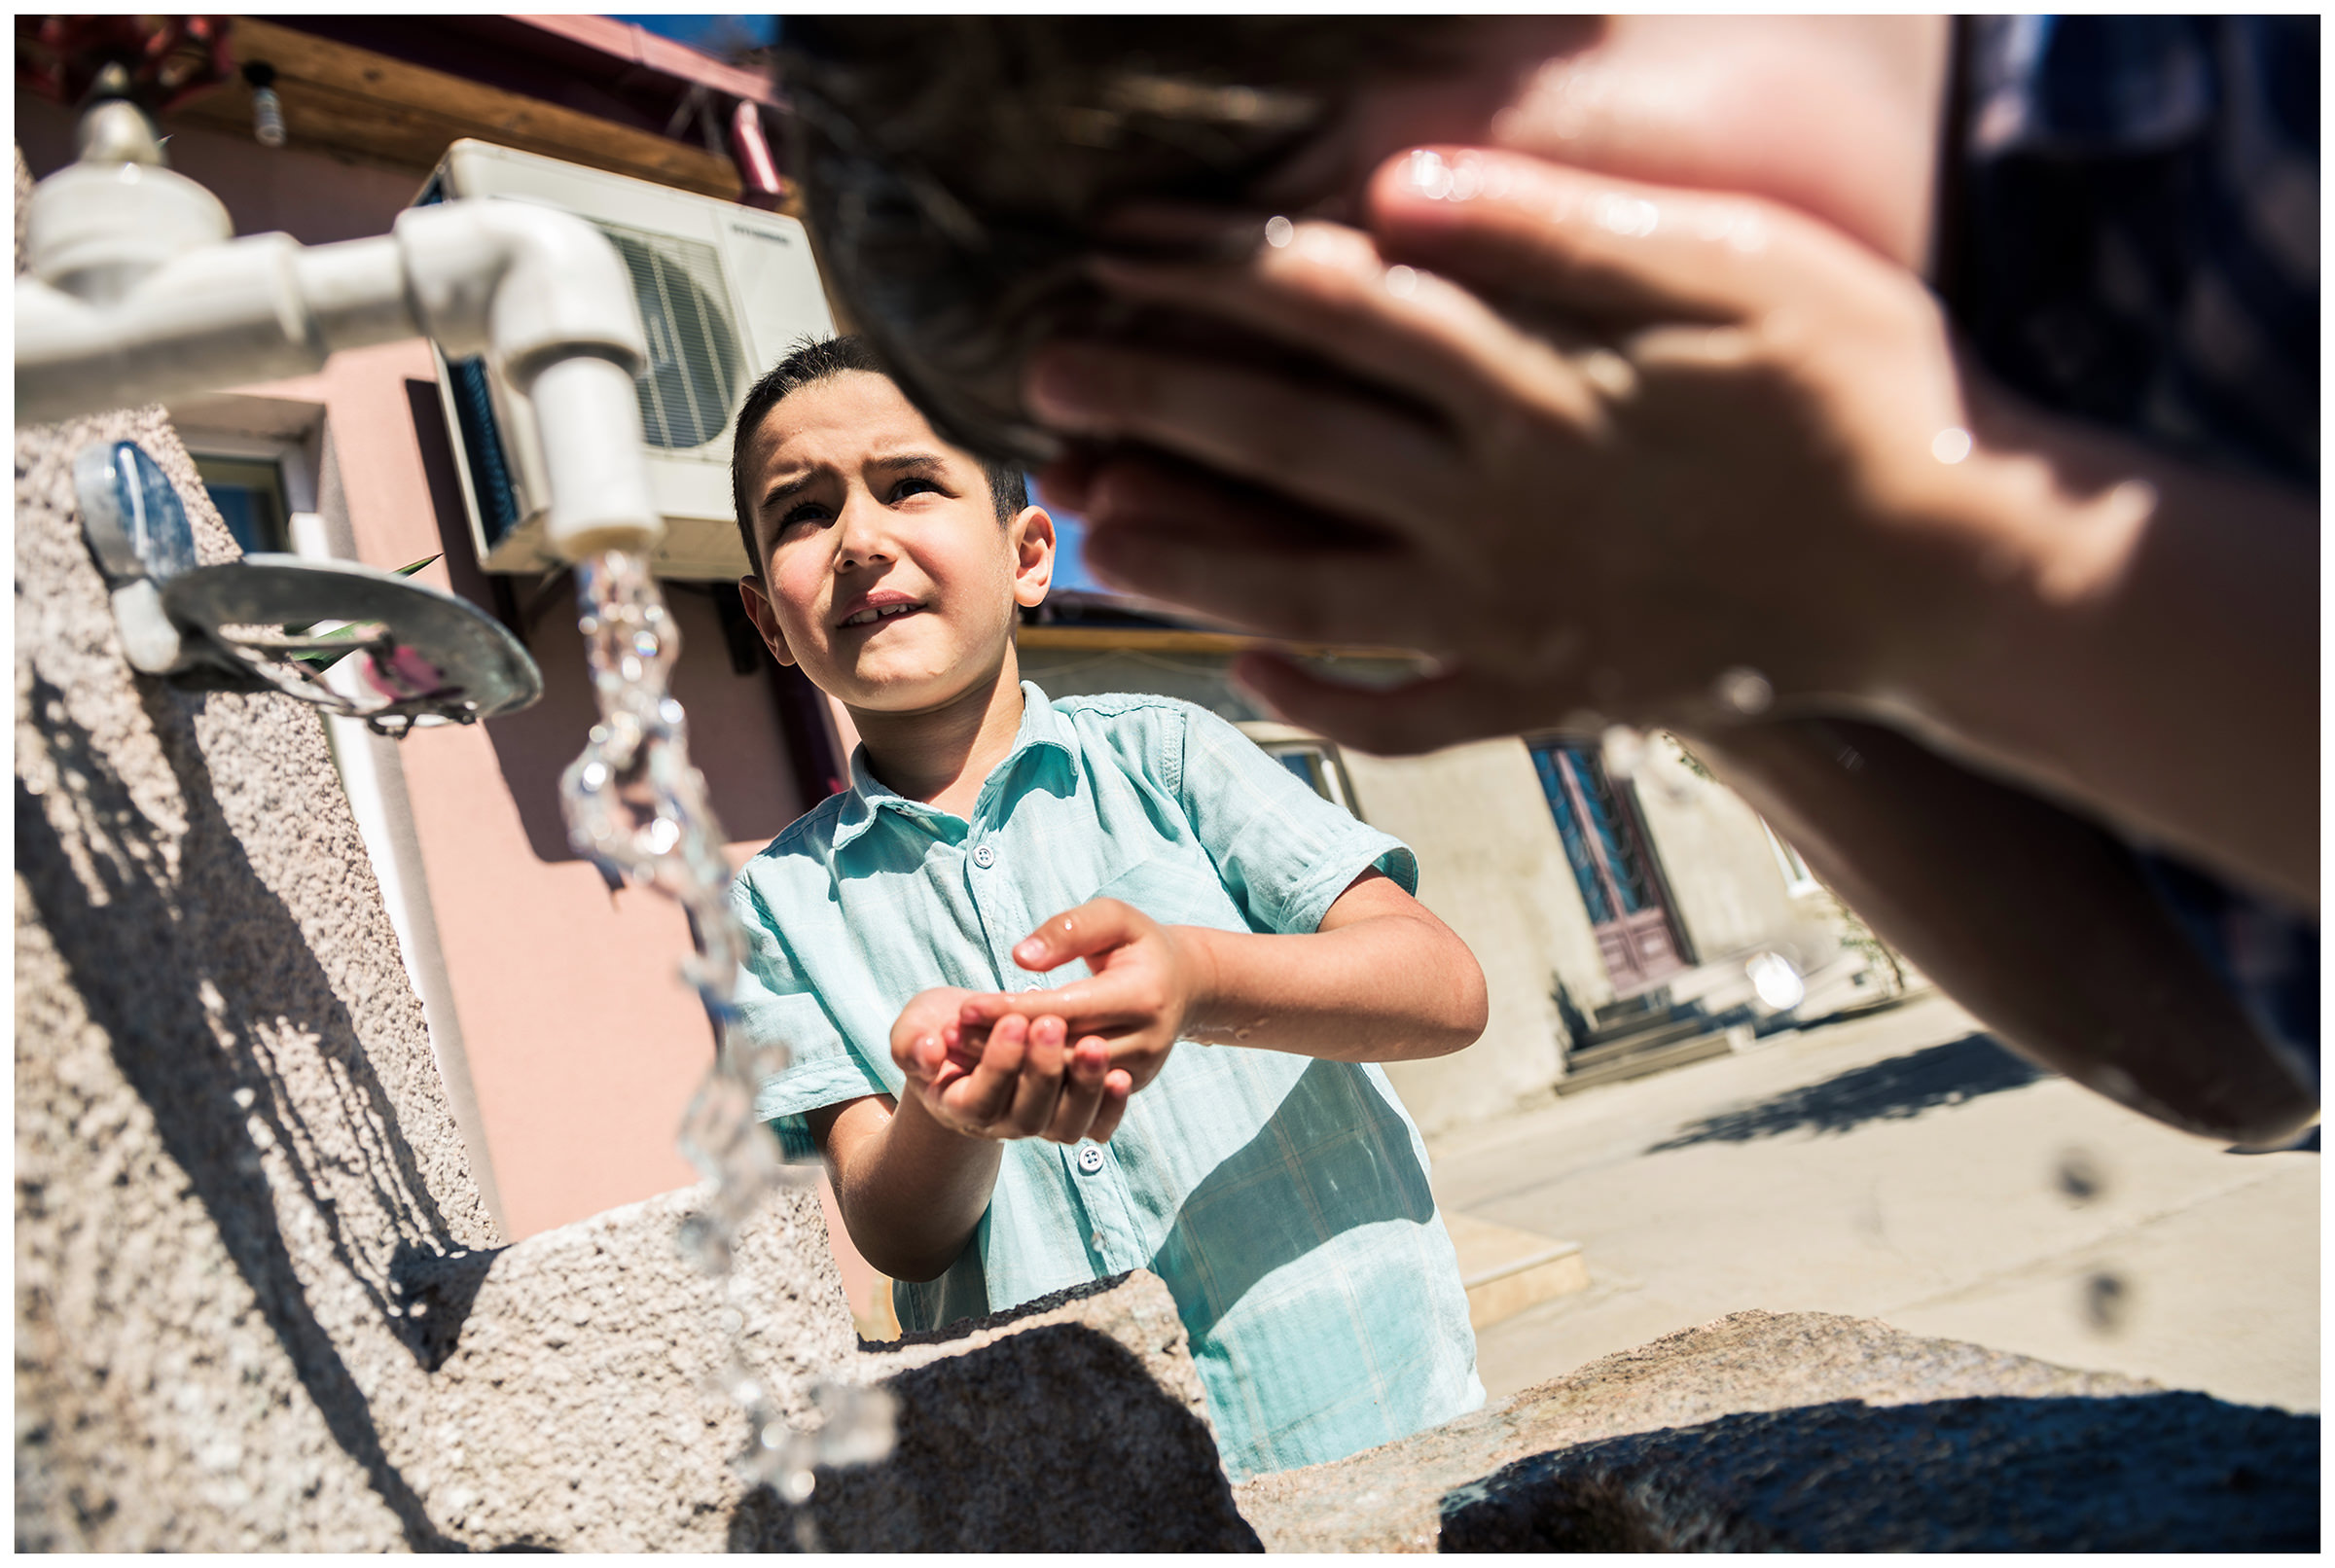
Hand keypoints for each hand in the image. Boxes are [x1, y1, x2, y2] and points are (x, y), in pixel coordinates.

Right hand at [889, 987, 1129, 1143]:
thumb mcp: (916, 1025)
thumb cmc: (942, 1028)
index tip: (1013, 1018)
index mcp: (958, 1105)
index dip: (998, 1064)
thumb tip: (929, 1054)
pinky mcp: (1069, 1115)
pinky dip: (1110, 1108)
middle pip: (1027, 1117)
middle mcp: (1001, 1125)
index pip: (980, 1100)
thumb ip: (911, 1041)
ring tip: (1094, 1046)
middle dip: (1041, 1070)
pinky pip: (1094, 1127)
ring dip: (1082, 1088)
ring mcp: (1039, 1124)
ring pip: (1064, 1126)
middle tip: (1052, 1022)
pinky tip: (1121, 1076)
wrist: (975, 1038)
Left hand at [957, 898, 1214, 1101]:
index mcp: (1143, 996)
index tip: (965, 1007)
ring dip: (1011, 1070)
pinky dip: (1033, 1082)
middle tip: (951, 1037)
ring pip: (1065, 1080)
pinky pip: (1076, 1092)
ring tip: (963, 1054)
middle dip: (1001, 1046)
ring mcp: (1140, 1070)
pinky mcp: (1131, 1087)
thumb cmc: (1139, 942)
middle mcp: (1146, 1040)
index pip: (1064, 1010)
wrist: (1187, 983)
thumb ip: (1067, 930)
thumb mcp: (1113, 917)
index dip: (1011, 1010)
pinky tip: (996, 1069)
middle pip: (1060, 1052)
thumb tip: (1020, 959)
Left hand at [1026, 145, 2062, 753]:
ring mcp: (1514, 618)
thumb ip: (1562, 230)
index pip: (1338, 309)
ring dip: (1192, 561)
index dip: (1215, 270)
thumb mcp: (1737, 267)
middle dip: (1158, 400)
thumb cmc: (1865, 396)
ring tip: (1092, 533)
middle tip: (1050, 374)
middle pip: (1292, 443)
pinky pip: (1411, 715)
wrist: (1959, 579)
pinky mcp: (1552, 698)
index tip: (1117, 245)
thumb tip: (1398, 189)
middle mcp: (1497, 508)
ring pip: (1313, 592)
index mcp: (1533, 385)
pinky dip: (1325, 704)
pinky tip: (1249, 678)